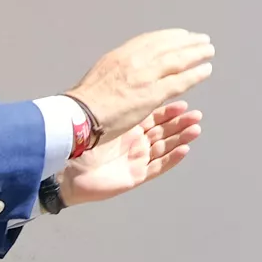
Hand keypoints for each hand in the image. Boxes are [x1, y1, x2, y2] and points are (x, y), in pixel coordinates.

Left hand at [58, 101, 203, 204]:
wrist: (64, 166)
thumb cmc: (79, 141)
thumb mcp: (105, 120)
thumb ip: (120, 108)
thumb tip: (131, 85)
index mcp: (126, 128)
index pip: (153, 117)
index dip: (170, 111)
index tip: (185, 103)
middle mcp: (133, 142)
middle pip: (163, 132)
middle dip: (181, 123)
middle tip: (197, 116)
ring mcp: (135, 160)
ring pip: (164, 147)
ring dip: (181, 138)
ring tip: (196, 129)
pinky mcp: (134, 176)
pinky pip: (158, 167)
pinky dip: (172, 158)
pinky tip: (185, 149)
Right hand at [68, 28, 215, 137]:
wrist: (79, 116)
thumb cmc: (85, 102)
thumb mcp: (101, 73)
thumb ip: (118, 68)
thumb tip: (126, 69)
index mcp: (121, 55)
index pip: (151, 40)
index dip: (169, 37)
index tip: (182, 35)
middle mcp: (135, 61)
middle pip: (168, 46)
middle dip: (188, 41)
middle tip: (202, 40)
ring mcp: (144, 77)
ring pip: (178, 60)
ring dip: (196, 53)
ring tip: (209, 51)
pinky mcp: (152, 95)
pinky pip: (180, 81)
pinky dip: (195, 74)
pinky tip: (206, 70)